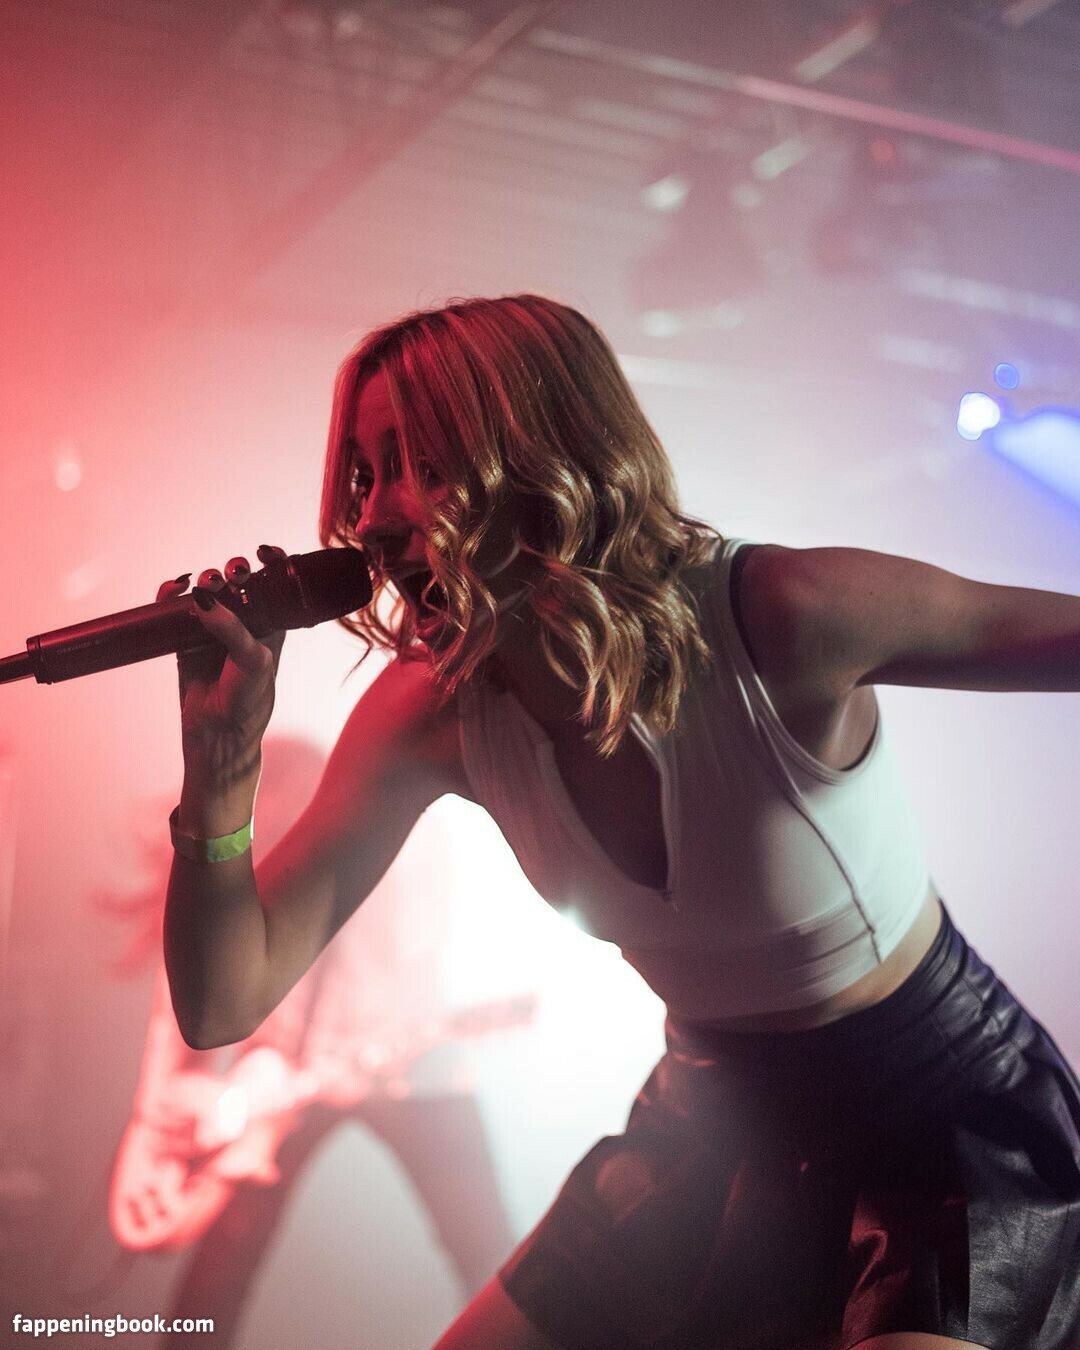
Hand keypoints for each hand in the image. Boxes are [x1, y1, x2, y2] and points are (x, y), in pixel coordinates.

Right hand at [157, 545, 287, 804]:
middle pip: (238, 581)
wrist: (218, 733)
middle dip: (235, 570)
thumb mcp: (253, 661)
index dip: (272, 563)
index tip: (265, 552)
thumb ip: (233, 629)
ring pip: (206, 589)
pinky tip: (172, 589)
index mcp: (272, 624)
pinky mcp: (184, 637)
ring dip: (205, 579)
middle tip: (234, 575)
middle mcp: (244, 621)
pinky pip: (174, 607)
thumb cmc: (248, 698)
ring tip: (206, 585)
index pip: (275, 585)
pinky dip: (170, 593)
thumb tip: (205, 598)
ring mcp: (213, 627)